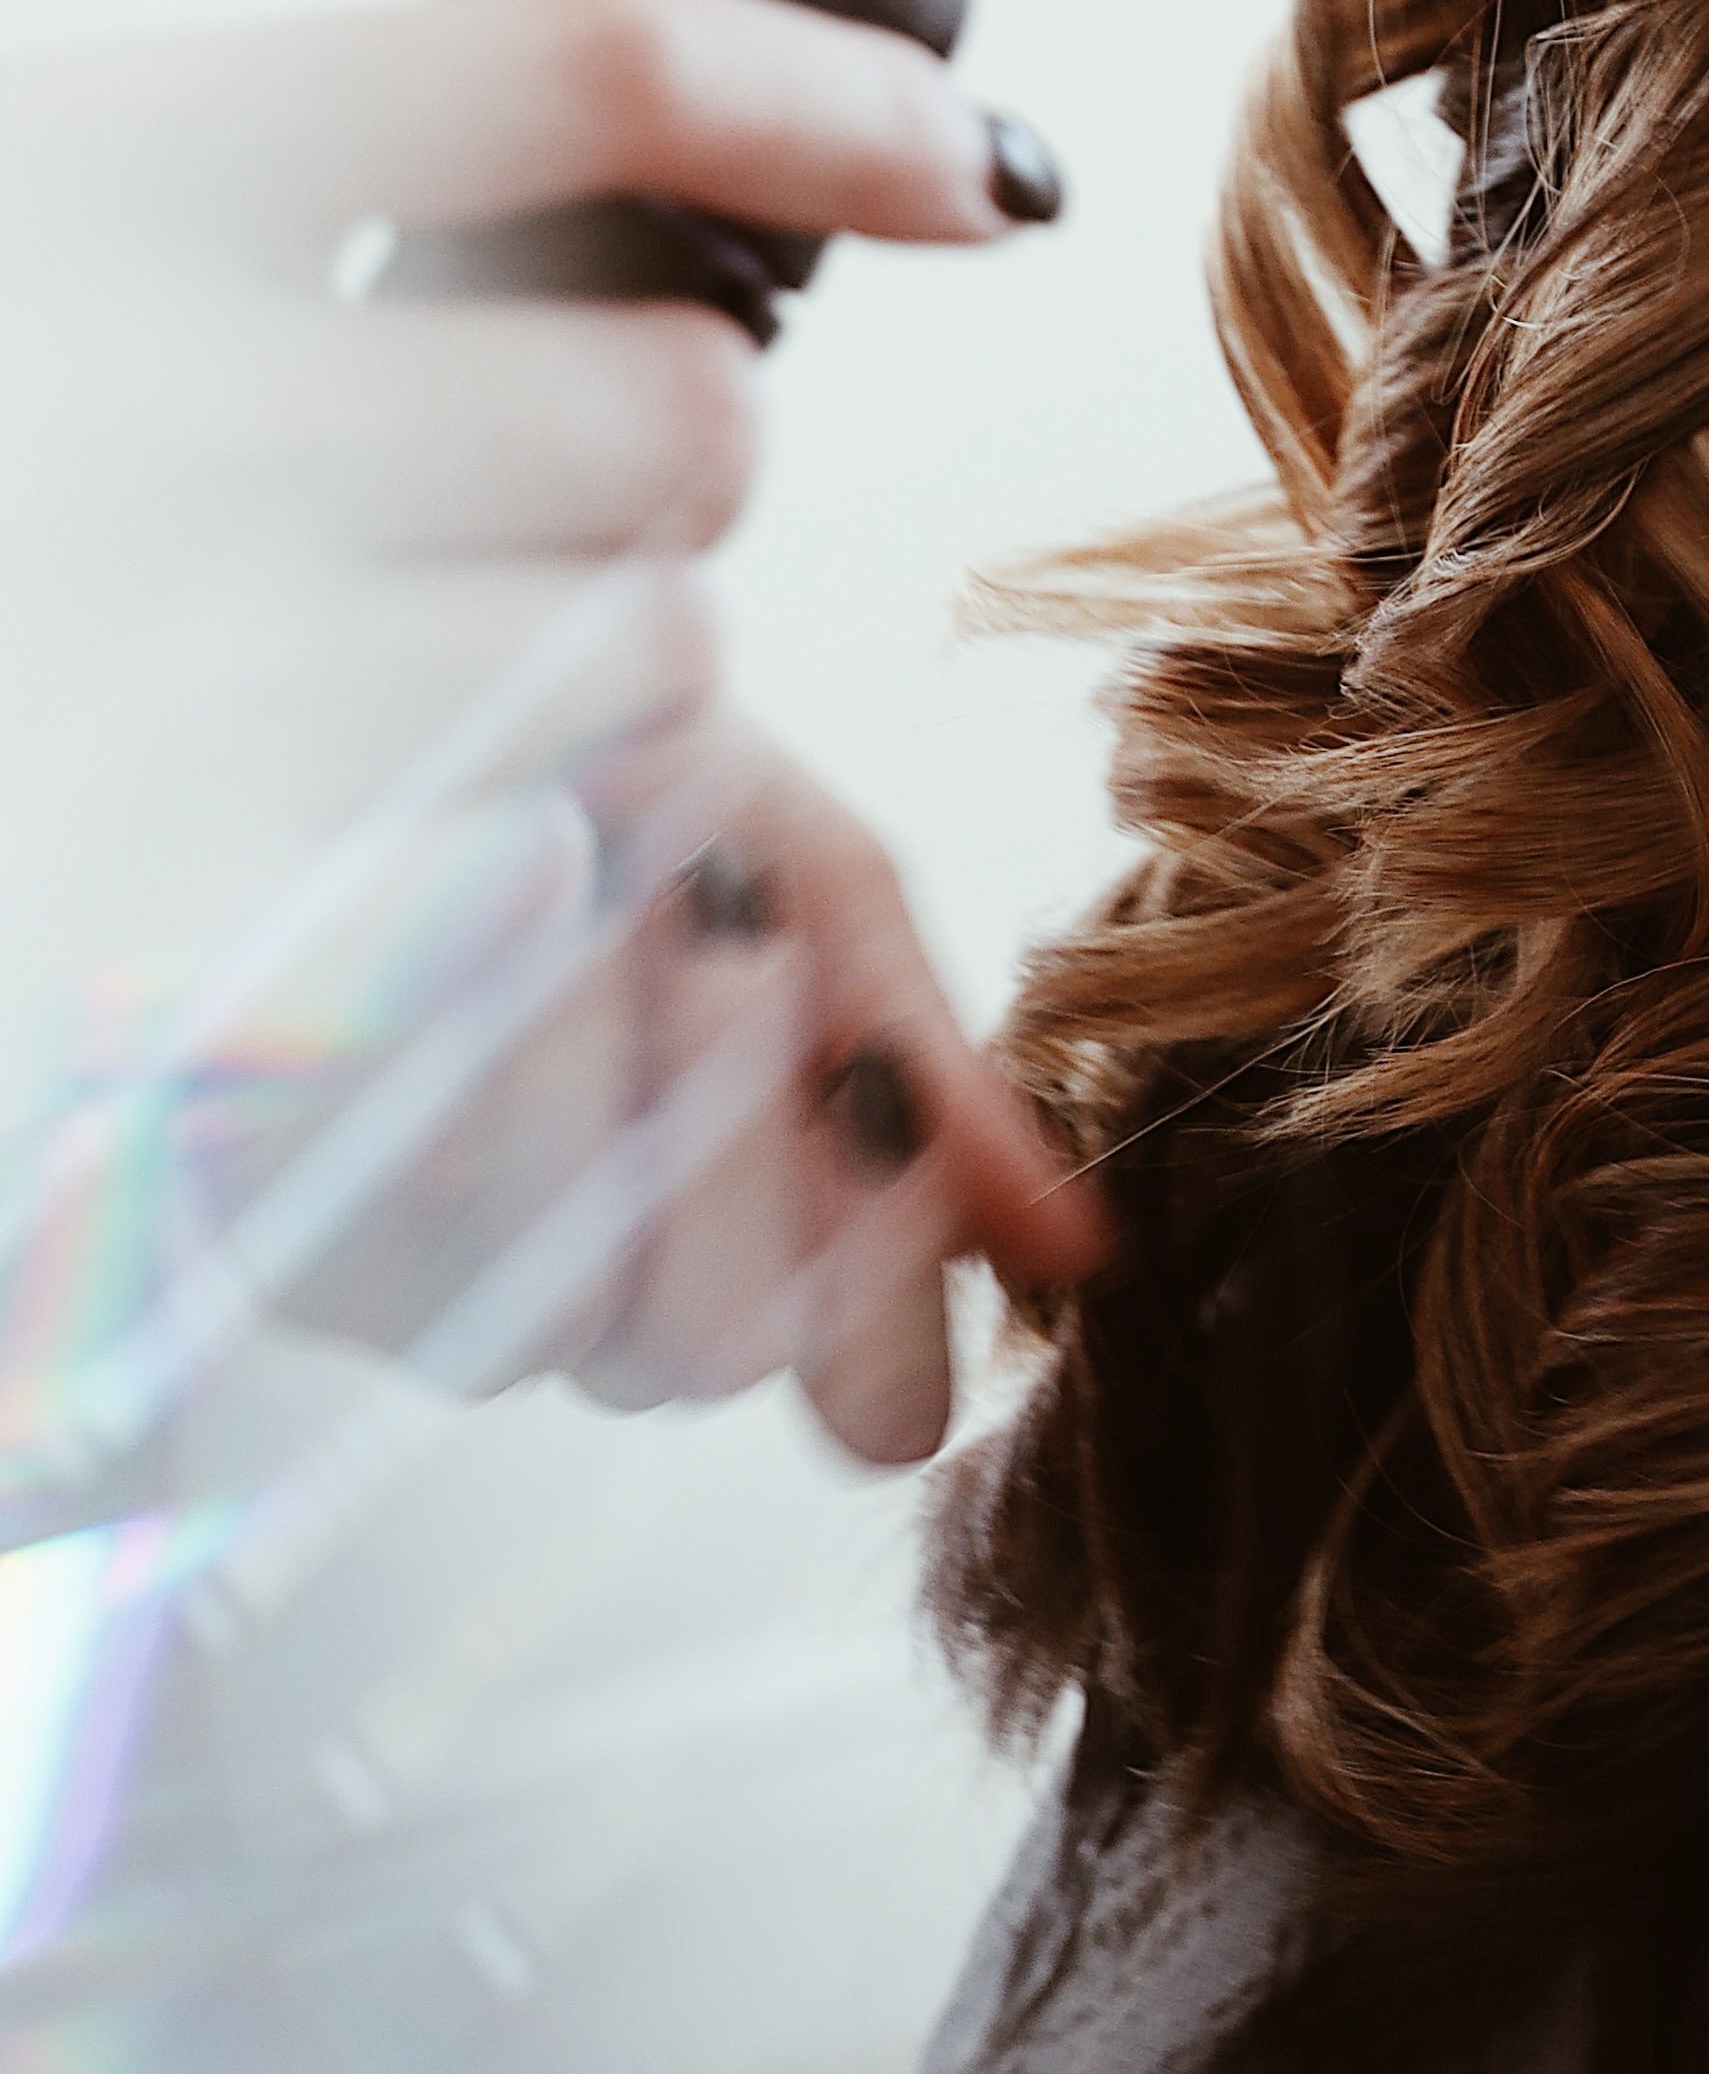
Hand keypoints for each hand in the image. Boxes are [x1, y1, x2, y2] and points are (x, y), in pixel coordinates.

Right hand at [0, 0, 1059, 1051]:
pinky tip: (382, 799)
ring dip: (604, 661)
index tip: (979, 163)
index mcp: (66, 164)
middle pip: (661, 424)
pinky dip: (505, 855)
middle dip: (677, 446)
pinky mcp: (129, 910)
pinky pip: (485, 896)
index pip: (579, 76)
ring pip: (616, 679)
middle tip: (560, 455)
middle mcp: (108, 424)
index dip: (843, 99)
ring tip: (435, 629)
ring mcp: (119, 692)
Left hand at [275, 727, 1104, 1469]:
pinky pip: (386, 1197)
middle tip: (728, 923)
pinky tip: (481, 880)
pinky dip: (455, 1017)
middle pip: (714, 1342)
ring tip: (586, 859)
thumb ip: (931, 1069)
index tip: (860, 1048)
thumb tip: (1065, 1246)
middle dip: (744, 1110)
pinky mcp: (279, 1237)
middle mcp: (595, 1322)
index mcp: (757, 1263)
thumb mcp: (820, 897)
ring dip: (597, 1050)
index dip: (883, 1230)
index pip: (860, 1370)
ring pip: (552, 1292)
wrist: (422, 702)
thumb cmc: (642, 800)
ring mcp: (433, 1303)